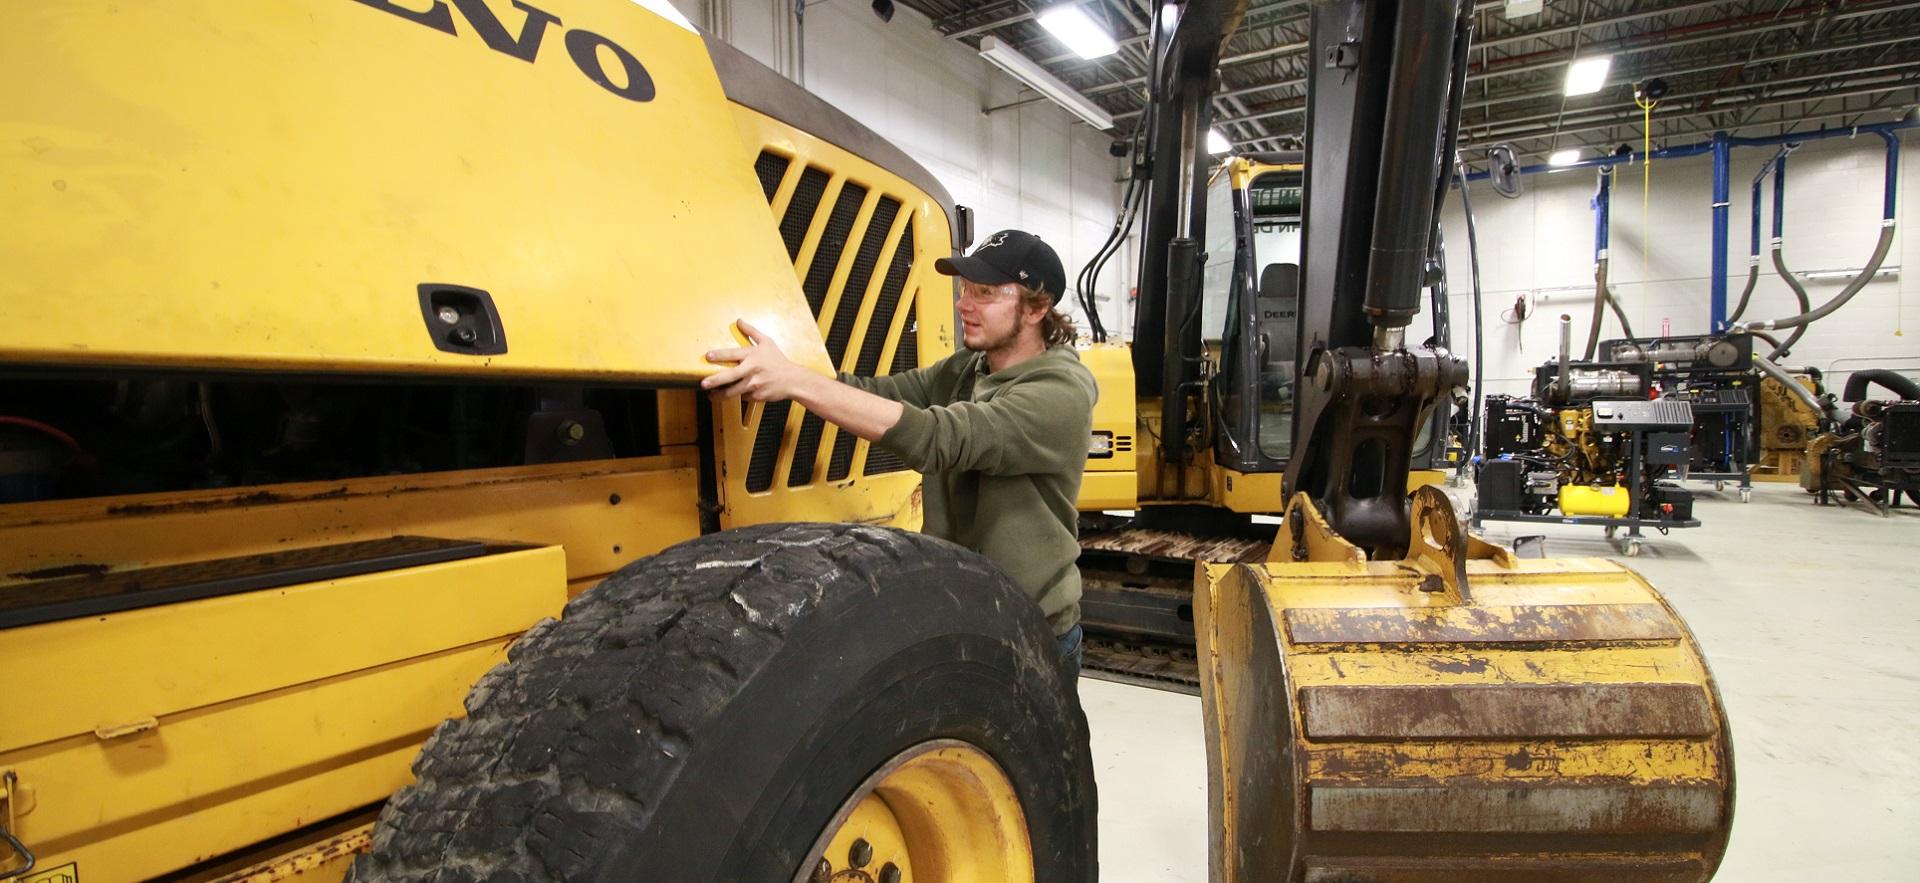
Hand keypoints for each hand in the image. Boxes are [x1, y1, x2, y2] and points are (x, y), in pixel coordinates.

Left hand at [702, 319, 817, 401]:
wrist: (792, 379)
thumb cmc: (778, 360)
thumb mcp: (767, 342)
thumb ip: (751, 332)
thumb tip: (739, 321)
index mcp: (752, 355)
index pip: (732, 354)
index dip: (719, 355)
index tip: (708, 357)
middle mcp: (752, 370)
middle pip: (730, 376)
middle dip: (715, 380)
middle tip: (703, 383)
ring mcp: (754, 384)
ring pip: (733, 391)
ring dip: (720, 395)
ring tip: (712, 395)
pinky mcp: (757, 396)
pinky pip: (743, 397)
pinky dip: (739, 395)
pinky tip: (737, 394)